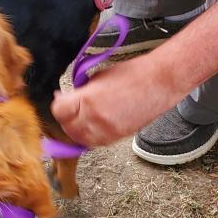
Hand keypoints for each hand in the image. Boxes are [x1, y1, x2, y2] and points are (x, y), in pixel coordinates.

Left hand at [50, 53, 179, 146]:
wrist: (159, 83)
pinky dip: (90, 136)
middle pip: (68, 128)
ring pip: (80, 139)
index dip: (58, 104)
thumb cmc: (134, 74)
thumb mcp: (99, 76)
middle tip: (67, 109)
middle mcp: (96, 119)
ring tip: (79, 119)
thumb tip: (69, 97)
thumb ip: (81, 90)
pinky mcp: (118, 137)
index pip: (59, 111)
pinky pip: (95, 143)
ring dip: (76, 130)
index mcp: (88, 100)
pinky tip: (92, 125)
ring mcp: (107, 131)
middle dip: (65, 118)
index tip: (60, 98)